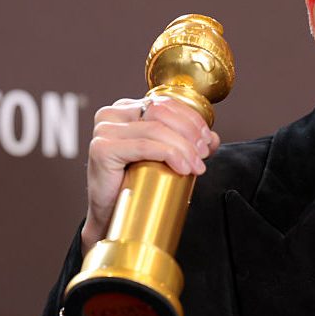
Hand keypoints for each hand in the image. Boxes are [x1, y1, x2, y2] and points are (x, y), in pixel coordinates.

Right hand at [81, 96, 219, 253]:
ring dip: (184, 147)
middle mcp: (111, 114)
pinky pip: (144, 146)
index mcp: (125, 109)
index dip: (192, 118)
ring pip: (155, 130)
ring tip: (196, 165)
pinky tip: (182, 168)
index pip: (165, 103)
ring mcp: (104, 130)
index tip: (207, 139)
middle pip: (161, 113)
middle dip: (190, 132)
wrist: (110, 213)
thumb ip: (187, 142)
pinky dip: (169, 154)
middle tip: (203, 154)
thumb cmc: (133, 183)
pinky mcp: (102, 149)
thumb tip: (212, 138)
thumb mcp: (164, 156)